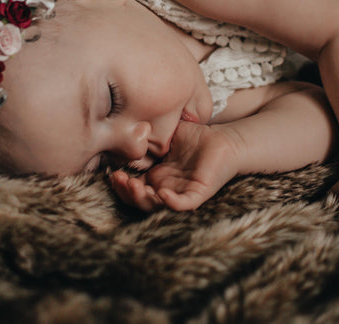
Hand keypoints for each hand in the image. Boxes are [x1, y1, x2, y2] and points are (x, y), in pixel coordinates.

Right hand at [110, 122, 238, 211]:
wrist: (225, 139)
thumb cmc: (197, 136)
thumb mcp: (165, 134)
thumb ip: (147, 135)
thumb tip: (127, 132)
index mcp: (157, 177)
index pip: (133, 188)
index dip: (121, 184)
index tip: (113, 172)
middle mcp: (166, 188)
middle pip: (140, 200)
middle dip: (126, 193)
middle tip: (120, 179)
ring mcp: (181, 192)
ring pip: (157, 206)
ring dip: (143, 200)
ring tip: (134, 186)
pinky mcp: (199, 193)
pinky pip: (183, 204)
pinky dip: (172, 203)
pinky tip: (162, 193)